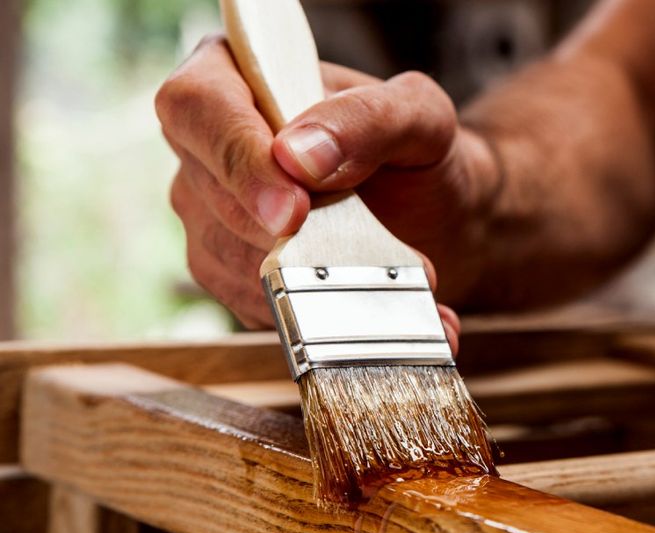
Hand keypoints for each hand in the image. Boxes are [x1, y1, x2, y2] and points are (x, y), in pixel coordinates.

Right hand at [155, 35, 499, 351]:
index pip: (199, 106)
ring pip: (228, 258)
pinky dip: (320, 315)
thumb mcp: (420, 117)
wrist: (436, 218)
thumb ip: (368, 118)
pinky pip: (253, 302)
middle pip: (211, 193)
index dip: (239, 160)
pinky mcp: (227, 271)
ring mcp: (208, 211)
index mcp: (237, 75)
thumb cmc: (419, 154)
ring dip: (313, 280)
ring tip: (392, 278)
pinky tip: (379, 308)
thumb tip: (298, 156)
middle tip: (371, 251)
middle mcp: (207, 145)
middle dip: (291, 233)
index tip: (294, 209)